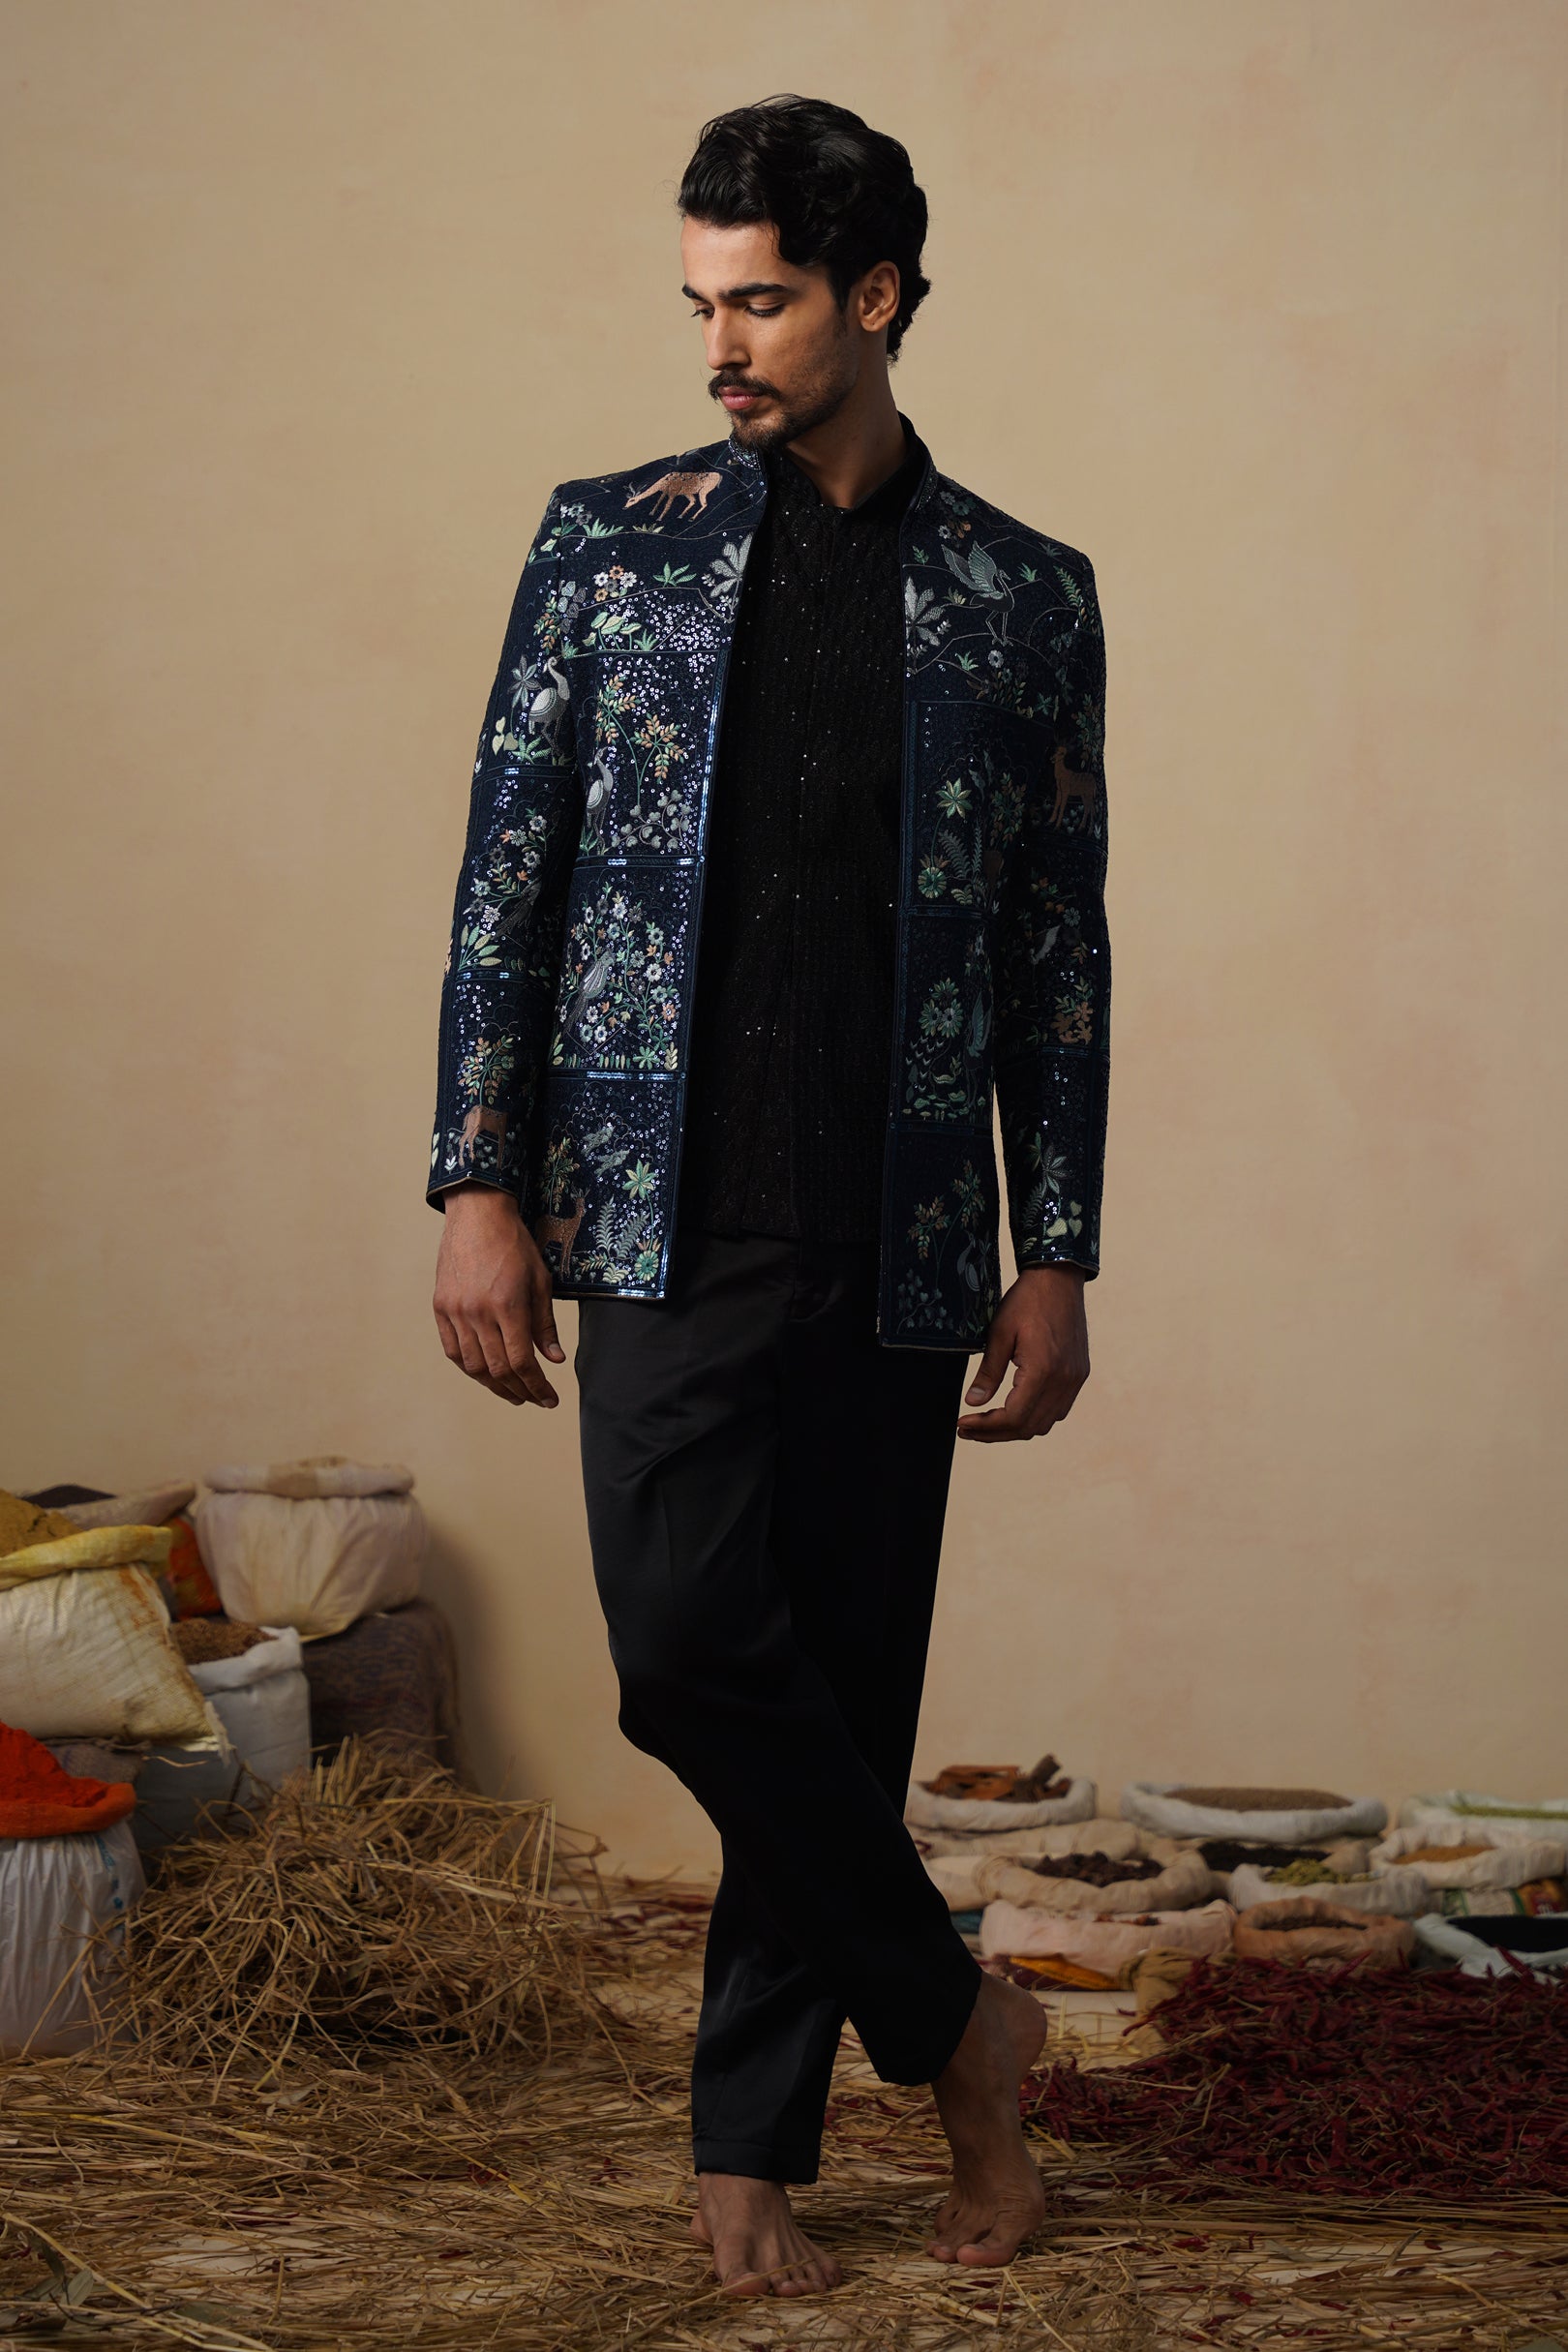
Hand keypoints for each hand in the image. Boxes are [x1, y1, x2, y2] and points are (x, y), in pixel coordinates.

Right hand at [432, 1184, 565, 1407]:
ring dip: (493, 1385)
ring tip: (511, 1391)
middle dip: (519, 1391)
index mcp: (508, 1306)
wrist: (477, 1214)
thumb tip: (554, 1360)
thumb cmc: (515, 1245)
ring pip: (472, 1366)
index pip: (522, 1362)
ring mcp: (455, 1311)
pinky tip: (484, 1373)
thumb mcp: (540, 1281)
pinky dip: (468, 1367)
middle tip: (534, 1399)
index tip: (549, 1400)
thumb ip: (545, 1325)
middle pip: (497, 1369)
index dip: (537, 1387)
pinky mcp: (440, 1307)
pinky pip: (452, 1349)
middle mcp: (478, 1313)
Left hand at [957, 1265, 1089, 1442]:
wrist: (1059, 1279)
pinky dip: (1035, 1416)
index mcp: (1043, 1370)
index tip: (962, 1424)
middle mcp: (1064, 1380)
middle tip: (968, 1428)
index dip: (985, 1427)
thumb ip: (988, 1373)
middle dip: (995, 1433)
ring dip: (1016, 1428)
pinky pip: (1058, 1409)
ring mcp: (1075, 1379)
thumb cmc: (1026, 1301)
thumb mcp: (998, 1334)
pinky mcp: (1078, 1374)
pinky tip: (1014, 1407)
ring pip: (1045, 1423)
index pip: (1013, 1418)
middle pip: (1028, 1427)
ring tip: (987, 1421)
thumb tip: (973, 1403)